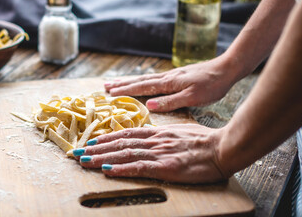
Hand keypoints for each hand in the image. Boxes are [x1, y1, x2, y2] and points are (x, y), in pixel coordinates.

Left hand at [75, 124, 227, 182]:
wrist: (223, 148)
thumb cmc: (206, 141)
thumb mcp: (181, 132)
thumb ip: (164, 135)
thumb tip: (151, 137)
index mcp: (158, 132)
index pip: (126, 133)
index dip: (106, 137)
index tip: (91, 142)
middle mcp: (154, 140)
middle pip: (119, 142)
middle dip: (96, 148)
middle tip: (77, 153)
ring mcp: (159, 152)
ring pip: (124, 153)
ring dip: (102, 158)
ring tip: (84, 161)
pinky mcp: (166, 166)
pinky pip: (139, 167)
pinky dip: (121, 168)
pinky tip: (107, 170)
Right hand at [104, 58, 235, 111]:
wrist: (227, 69)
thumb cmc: (212, 86)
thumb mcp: (192, 98)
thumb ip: (170, 101)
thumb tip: (148, 105)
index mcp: (169, 83)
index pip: (142, 87)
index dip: (125, 91)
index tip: (109, 93)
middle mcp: (167, 78)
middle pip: (140, 81)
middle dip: (122, 84)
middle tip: (105, 86)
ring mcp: (172, 75)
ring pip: (146, 79)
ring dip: (130, 81)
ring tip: (116, 82)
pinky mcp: (178, 76)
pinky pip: (154, 79)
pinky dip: (142, 81)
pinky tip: (142, 83)